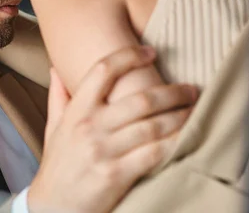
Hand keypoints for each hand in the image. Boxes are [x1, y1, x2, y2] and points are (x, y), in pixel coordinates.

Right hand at [27, 46, 198, 212]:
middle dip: (172, 92)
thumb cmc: (58, 164)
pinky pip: (154, 153)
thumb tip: (57, 67)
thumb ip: (58, 96)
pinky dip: (175, 142)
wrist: (53, 207)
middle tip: (190, 89)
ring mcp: (104, 151)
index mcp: (76, 111)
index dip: (129, 56)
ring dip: (180, 116)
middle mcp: (90, 127)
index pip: (103, 71)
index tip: (151, 51)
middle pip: (140, 99)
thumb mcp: (53, 127)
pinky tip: (187, 136)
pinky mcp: (116, 175)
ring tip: (195, 110)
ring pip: (152, 126)